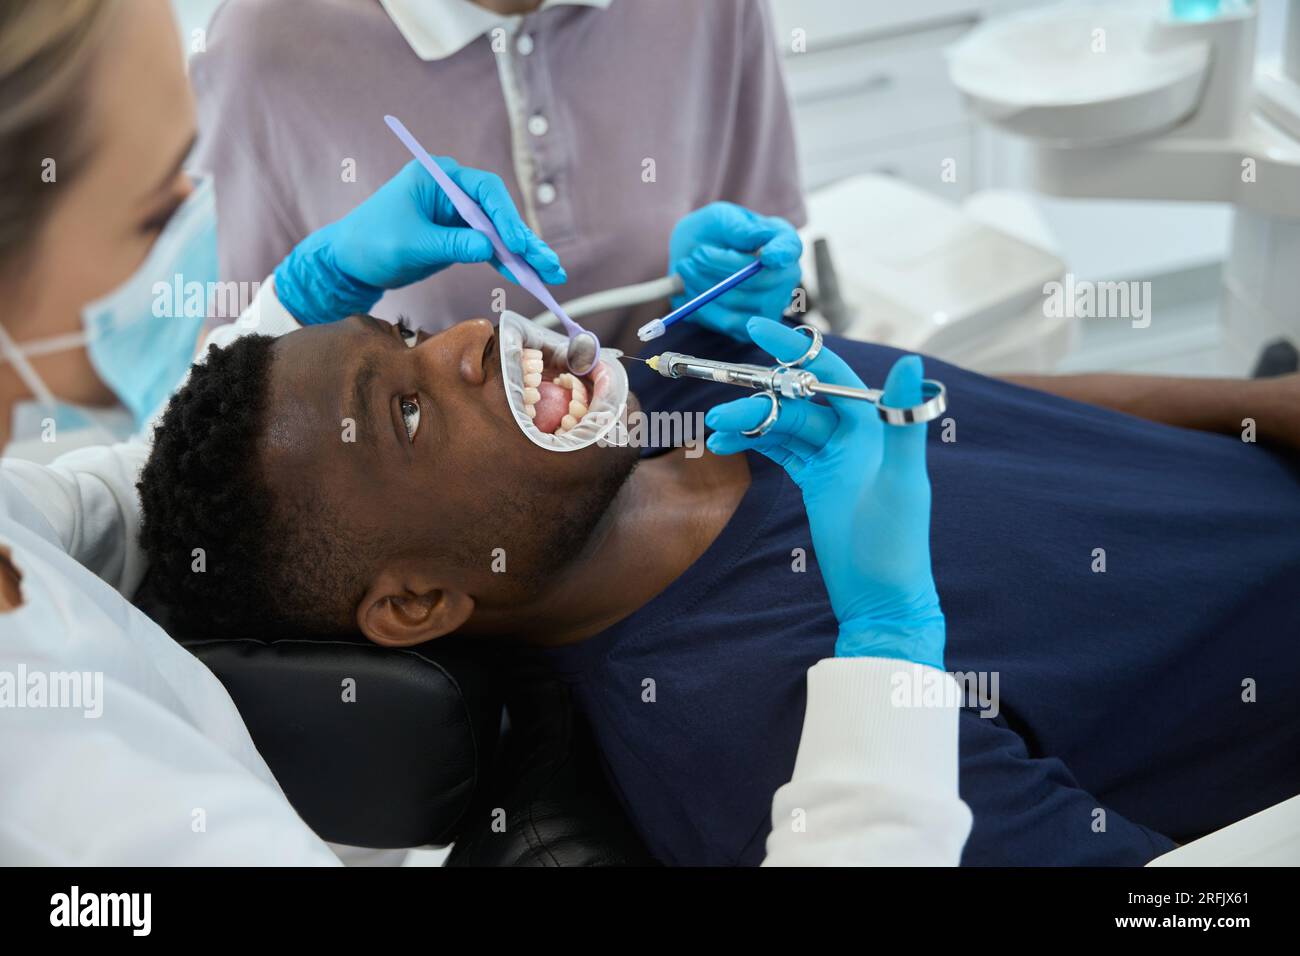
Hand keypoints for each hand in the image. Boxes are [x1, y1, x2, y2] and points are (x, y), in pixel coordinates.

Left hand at [274, 157, 564, 323]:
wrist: (349, 261)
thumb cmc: (371, 243)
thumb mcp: (411, 245)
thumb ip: (451, 244)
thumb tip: (488, 247)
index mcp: (438, 177)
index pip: (484, 191)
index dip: (506, 218)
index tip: (518, 244)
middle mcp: (453, 190)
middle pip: (499, 212)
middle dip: (524, 239)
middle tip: (548, 264)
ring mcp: (458, 213)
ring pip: (499, 232)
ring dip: (524, 254)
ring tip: (550, 274)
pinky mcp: (459, 236)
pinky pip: (490, 248)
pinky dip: (508, 262)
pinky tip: (528, 276)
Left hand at [669, 203, 801, 340]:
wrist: (693, 260)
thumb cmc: (711, 234)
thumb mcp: (719, 219)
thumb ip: (736, 227)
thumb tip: (756, 237)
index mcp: (783, 242)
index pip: (790, 248)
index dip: (782, 254)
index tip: (767, 256)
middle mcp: (786, 276)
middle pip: (760, 280)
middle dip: (720, 268)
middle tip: (694, 255)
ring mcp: (772, 305)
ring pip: (738, 302)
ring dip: (704, 286)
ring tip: (685, 268)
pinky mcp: (753, 328)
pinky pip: (728, 323)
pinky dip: (703, 307)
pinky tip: (692, 290)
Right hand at [705, 318, 944, 668]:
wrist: (880, 597)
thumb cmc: (897, 543)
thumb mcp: (901, 481)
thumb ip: (901, 422)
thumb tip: (911, 363)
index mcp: (873, 428)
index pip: (829, 374)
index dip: (794, 350)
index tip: (758, 329)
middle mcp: (852, 435)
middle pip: (796, 401)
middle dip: (757, 400)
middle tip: (720, 414)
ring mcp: (831, 457)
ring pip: (782, 424)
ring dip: (749, 423)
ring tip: (715, 433)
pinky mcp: (815, 479)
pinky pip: (779, 448)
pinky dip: (754, 442)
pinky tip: (725, 444)